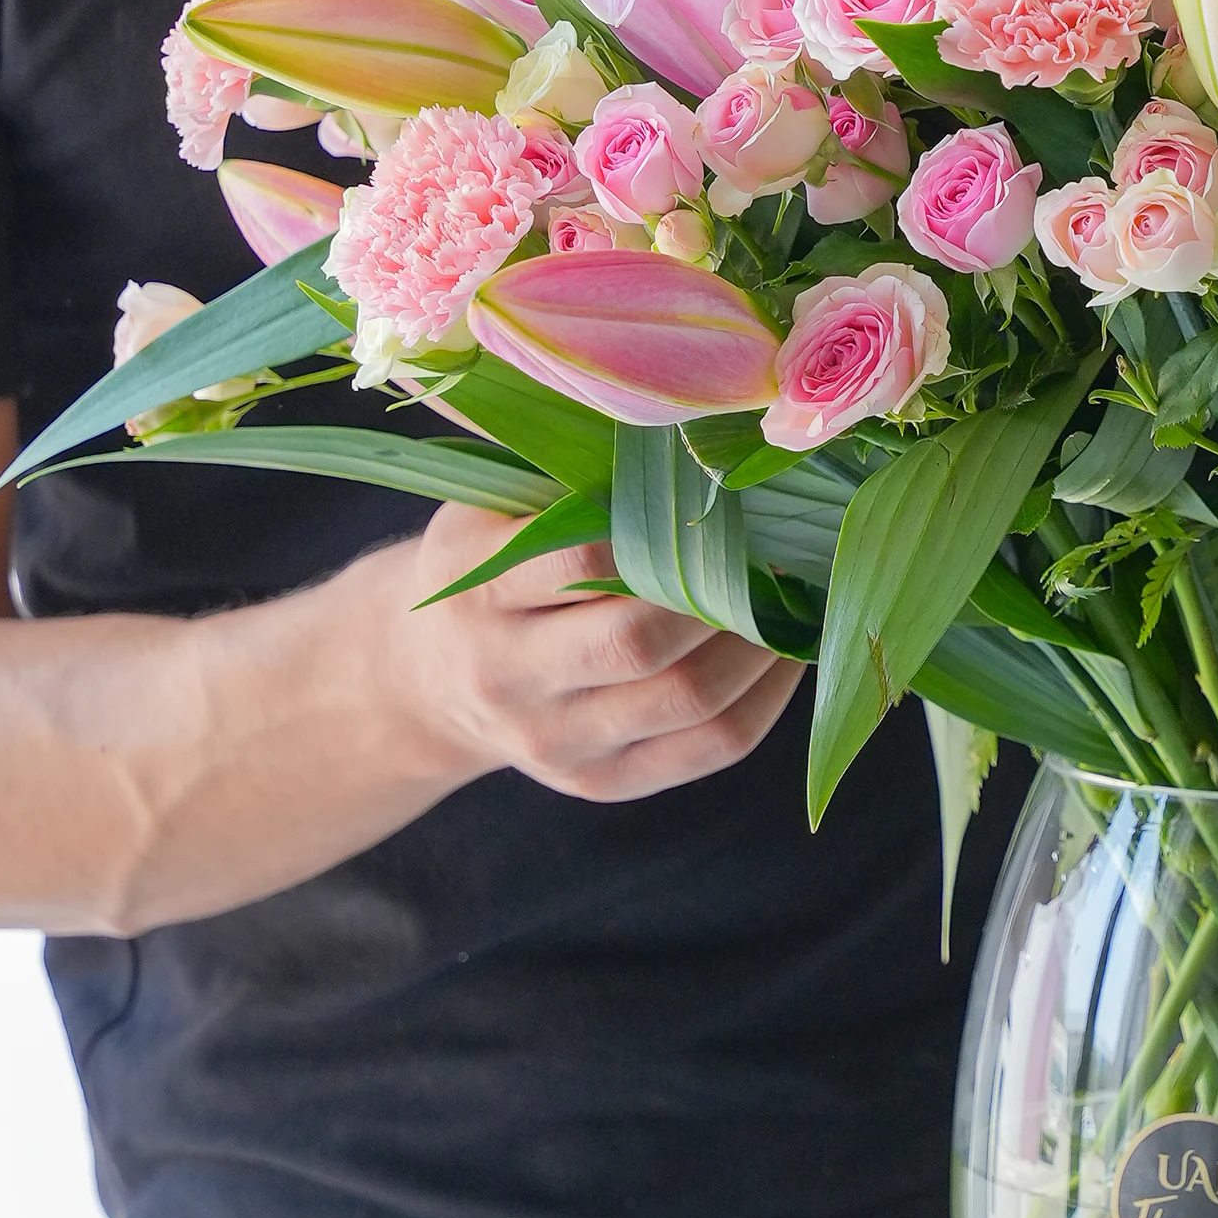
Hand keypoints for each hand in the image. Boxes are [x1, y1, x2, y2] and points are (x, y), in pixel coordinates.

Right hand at [380, 504, 804, 805]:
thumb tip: (698, 435)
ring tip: (790, 593)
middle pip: (640, 643)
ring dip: (761, 643)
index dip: (660, 531)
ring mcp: (558, 741)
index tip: (717, 499)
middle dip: (722, 591)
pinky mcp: (603, 782)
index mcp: (478, 591)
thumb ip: (568, 479)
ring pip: (689, 699)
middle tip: (771, 548)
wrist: (427, 678)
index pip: (580, 560)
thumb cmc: (486, 566)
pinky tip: (786, 649)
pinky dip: (768, 696)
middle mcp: (509, 677)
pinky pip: (712, 746)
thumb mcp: (491, 508)